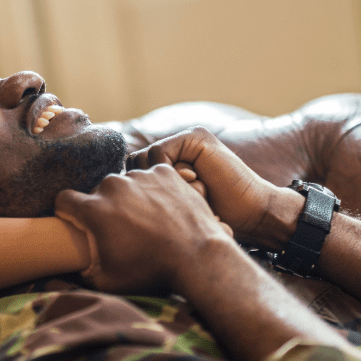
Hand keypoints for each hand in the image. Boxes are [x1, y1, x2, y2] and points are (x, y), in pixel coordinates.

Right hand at [54, 164, 233, 293]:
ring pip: (126, 182)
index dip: (67, 211)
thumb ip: (79, 272)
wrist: (199, 258)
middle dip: (104, 207)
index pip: (63, 199)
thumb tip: (60, 271)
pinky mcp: (164, 172)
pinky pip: (150, 176)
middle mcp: (114, 186)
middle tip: (122, 228)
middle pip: (98, 191)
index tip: (77, 221)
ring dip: (131, 197)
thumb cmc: (152, 272)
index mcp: (94, 210)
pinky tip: (164, 209)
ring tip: (148, 220)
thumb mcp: (107, 280)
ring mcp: (141, 176)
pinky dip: (154, 189)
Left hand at [126, 127, 284, 244]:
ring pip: (144, 161)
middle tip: (180, 206)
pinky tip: (198, 184)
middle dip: (148, 192)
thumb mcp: (172, 212)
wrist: (251, 215)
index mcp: (166, 167)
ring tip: (193, 195)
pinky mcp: (195, 138)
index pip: (131, 176)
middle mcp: (173, 151)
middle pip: (133, 167)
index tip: (162, 215)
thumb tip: (109, 204)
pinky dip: (173, 174)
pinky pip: (160, 154)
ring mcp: (184, 141)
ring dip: (161, 186)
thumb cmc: (211, 222)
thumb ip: (147, 203)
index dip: (138, 197)